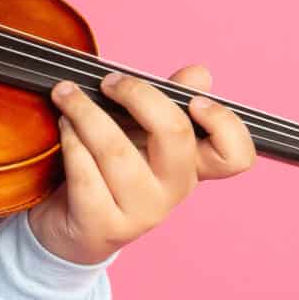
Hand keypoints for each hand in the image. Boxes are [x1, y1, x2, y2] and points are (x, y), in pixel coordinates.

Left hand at [28, 64, 255, 265]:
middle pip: (175, 135)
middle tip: (109, 81)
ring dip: (87, 115)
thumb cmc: (108, 170)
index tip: (195, 101)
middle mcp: (174, 190)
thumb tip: (198, 74)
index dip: (225, 124)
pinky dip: (71, 143)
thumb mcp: (140, 132)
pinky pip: (85, 175)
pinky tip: (62, 126)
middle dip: (138, 96)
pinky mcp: (103, 225)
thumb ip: (169, 100)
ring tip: (67, 97)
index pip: (236, 156)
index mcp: (193, 165)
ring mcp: (141, 213)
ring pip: (118, 152)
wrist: (68, 225)